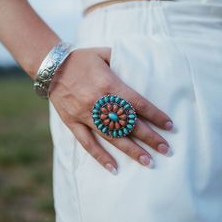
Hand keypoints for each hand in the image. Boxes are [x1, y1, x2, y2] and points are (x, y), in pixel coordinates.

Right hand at [49, 47, 173, 174]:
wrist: (51, 66)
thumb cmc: (81, 58)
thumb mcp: (104, 53)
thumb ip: (123, 60)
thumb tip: (141, 66)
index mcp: (109, 84)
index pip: (138, 104)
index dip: (155, 115)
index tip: (170, 126)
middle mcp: (98, 102)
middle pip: (129, 124)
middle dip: (149, 137)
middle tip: (166, 150)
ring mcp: (85, 115)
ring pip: (112, 137)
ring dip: (130, 150)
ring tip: (148, 162)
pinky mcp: (73, 122)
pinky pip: (87, 143)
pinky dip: (100, 156)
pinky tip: (113, 168)